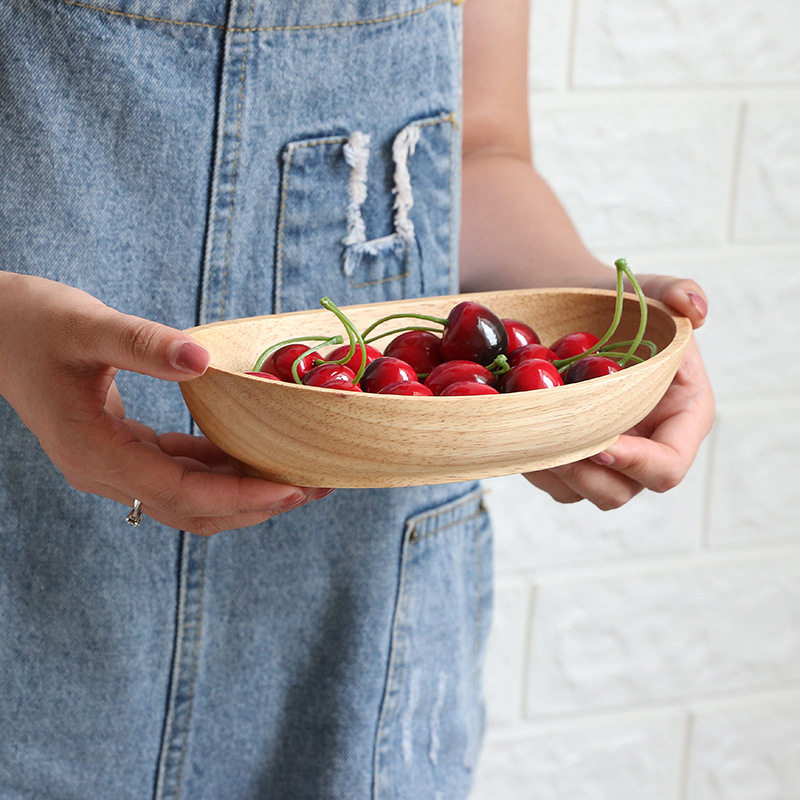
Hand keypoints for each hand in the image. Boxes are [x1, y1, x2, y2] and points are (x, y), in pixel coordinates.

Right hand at [0, 272, 329, 534]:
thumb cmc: (33, 323)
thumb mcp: (88, 326)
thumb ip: (143, 344)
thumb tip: (203, 360)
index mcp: (96, 451)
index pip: (181, 493)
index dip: (240, 496)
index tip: (292, 488)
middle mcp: (105, 471)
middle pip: (193, 510)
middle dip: (255, 504)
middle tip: (313, 487)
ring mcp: (112, 465)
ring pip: (188, 498)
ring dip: (242, 491)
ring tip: (296, 475)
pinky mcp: (121, 451)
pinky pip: (178, 472)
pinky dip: (218, 469)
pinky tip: (252, 453)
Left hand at [522, 275, 713, 509]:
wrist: (569, 312)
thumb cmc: (616, 304)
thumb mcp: (648, 290)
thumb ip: (676, 291)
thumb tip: (695, 310)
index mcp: (681, 418)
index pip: (669, 465)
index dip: (638, 463)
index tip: (602, 443)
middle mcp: (646, 447)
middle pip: (621, 492)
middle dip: (585, 474)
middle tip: (554, 444)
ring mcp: (608, 459)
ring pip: (582, 493)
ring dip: (554, 472)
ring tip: (532, 435)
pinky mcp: (573, 460)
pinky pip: (554, 484)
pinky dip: (535, 466)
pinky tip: (519, 434)